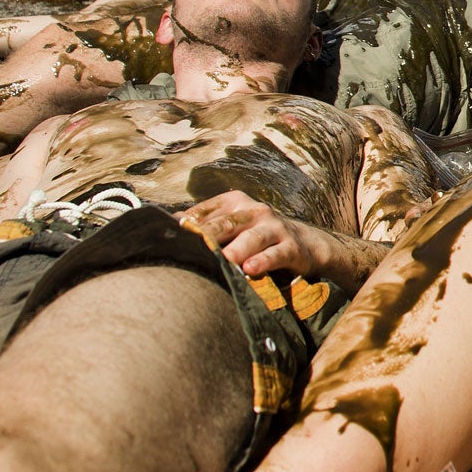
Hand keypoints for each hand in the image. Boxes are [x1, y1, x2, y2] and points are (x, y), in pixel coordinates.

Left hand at [179, 191, 342, 280]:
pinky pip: (275, 254)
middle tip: (191, 248)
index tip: (172, 236)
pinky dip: (263, 261)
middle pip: (226, 223)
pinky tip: (251, 269)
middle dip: (209, 236)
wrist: (304, 243)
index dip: (189, 224)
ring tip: (225, 259)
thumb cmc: (256, 237)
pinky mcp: (291, 247)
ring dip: (237, 249)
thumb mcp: (232, 226)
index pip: (206, 212)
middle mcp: (254, 211)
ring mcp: (274, 228)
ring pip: (252, 237)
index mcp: (235, 202)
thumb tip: (166, 226)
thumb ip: (204, 226)